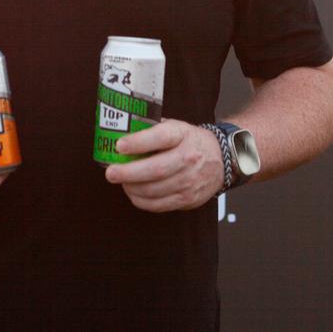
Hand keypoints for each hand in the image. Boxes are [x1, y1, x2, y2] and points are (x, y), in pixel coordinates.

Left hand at [104, 120, 223, 212]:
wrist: (221, 159)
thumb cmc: (189, 140)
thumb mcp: (174, 127)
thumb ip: (151, 130)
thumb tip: (120, 134)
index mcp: (181, 135)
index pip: (159, 137)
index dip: (138, 142)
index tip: (119, 145)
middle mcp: (187, 158)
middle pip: (155, 169)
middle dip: (129, 173)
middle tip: (111, 173)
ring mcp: (189, 181)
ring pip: (154, 190)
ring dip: (132, 188)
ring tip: (120, 181)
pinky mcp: (188, 200)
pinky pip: (159, 205)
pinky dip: (141, 200)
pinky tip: (133, 192)